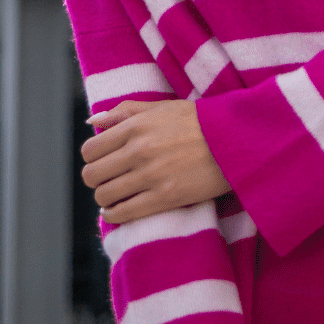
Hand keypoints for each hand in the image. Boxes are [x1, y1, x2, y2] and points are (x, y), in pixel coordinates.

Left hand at [81, 99, 231, 224]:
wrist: (234, 141)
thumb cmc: (198, 122)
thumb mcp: (162, 108)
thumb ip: (125, 111)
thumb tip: (92, 120)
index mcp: (135, 126)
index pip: (90, 149)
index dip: (92, 158)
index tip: (102, 162)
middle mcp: (138, 150)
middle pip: (92, 174)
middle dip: (96, 179)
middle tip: (107, 180)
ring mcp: (150, 175)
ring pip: (104, 195)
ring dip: (105, 198)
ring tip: (115, 195)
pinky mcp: (165, 197)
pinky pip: (124, 213)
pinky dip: (114, 215)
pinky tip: (118, 210)